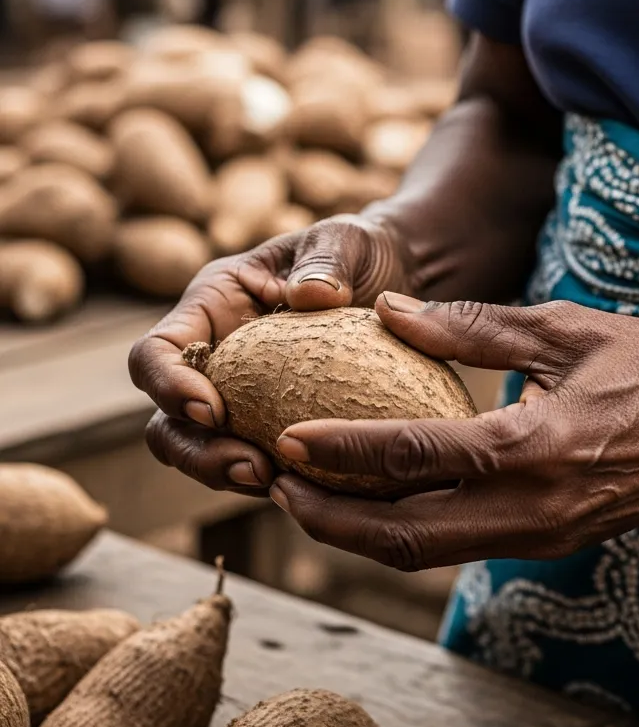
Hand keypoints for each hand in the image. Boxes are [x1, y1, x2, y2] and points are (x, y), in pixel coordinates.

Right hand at [131, 215, 411, 495]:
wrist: (395, 279)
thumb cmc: (358, 251)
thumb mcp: (344, 241)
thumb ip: (326, 261)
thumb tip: (310, 296)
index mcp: (211, 307)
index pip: (156, 353)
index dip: (168, 386)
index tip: (212, 410)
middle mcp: (215, 357)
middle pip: (168, 420)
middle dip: (198, 451)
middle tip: (253, 468)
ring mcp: (242, 397)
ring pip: (205, 451)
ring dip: (228, 474)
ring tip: (276, 483)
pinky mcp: (276, 425)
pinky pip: (261, 461)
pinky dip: (277, 479)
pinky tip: (314, 486)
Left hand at [269, 296, 638, 568]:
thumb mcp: (564, 329)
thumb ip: (472, 326)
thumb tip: (389, 312)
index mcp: (535, 448)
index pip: (413, 460)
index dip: (339, 454)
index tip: (283, 440)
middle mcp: (533, 510)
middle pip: (403, 536)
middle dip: (327, 518)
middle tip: (272, 484)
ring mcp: (542, 537)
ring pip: (426, 553)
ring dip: (359, 531)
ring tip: (308, 495)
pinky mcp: (549, 542)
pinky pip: (460, 546)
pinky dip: (406, 529)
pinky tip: (377, 498)